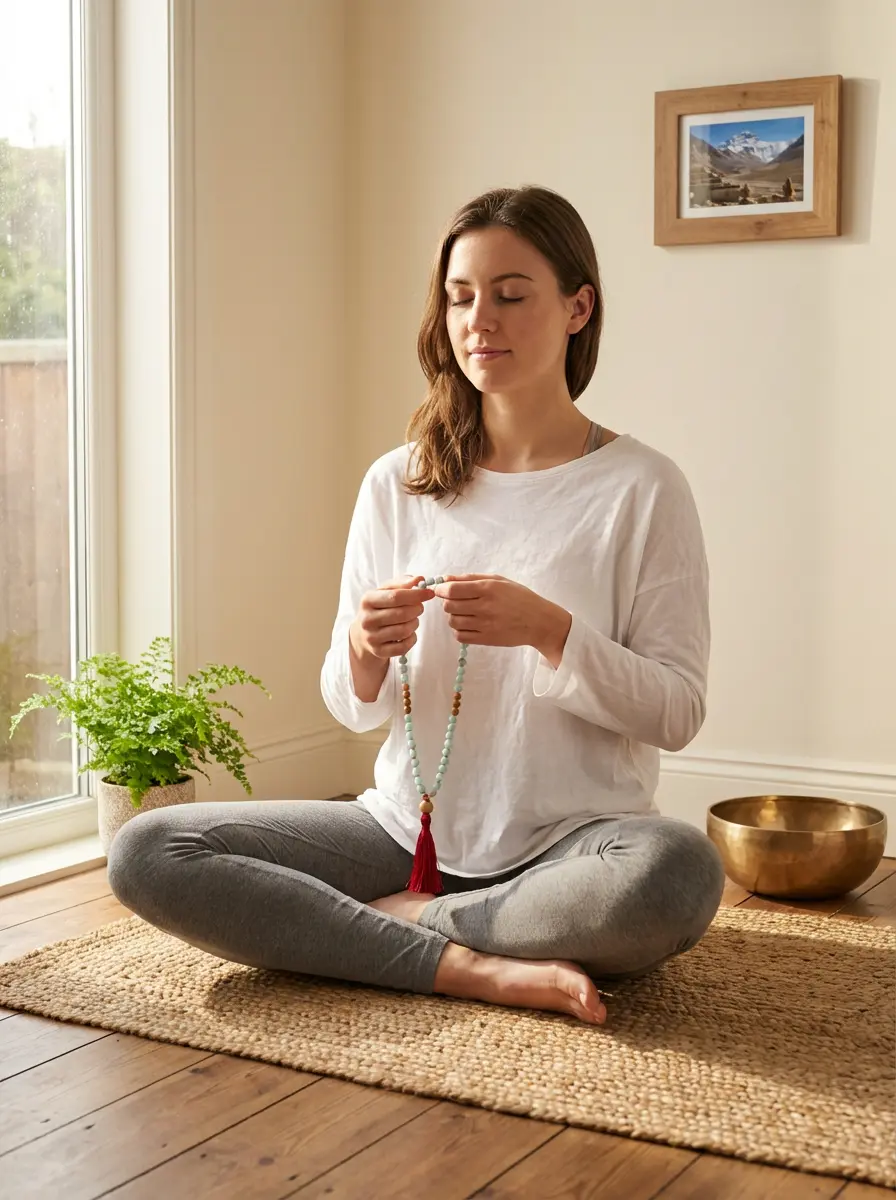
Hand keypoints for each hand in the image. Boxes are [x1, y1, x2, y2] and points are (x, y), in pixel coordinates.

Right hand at [350, 575, 435, 660]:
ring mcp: (372, 637)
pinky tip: (409, 633)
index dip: (416, 594)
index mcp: (367, 600)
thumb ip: (402, 583)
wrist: (363, 633)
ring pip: (404, 630)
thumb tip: (419, 579)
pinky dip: (412, 638)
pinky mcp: (379, 651)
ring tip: (413, 619)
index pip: (395, 596)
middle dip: (417, 609)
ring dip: (415, 623)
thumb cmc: (379, 608)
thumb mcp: (385, 591)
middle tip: (420, 607)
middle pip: (401, 614)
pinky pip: (404, 646)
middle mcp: (366, 619)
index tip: (430, 593)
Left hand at [431, 575, 570, 660]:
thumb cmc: (520, 597)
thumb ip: (471, 578)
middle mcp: (485, 606)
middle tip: (457, 600)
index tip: (441, 589)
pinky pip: (460, 636)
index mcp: (488, 588)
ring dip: (453, 616)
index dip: (441, 589)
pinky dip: (459, 630)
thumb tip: (446, 579)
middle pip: (449, 606)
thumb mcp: (499, 580)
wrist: (539, 622)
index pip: (452, 590)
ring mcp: (485, 625)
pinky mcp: (486, 639)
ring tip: (464, 612)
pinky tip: (468, 624)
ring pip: (453, 621)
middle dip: (447, 602)